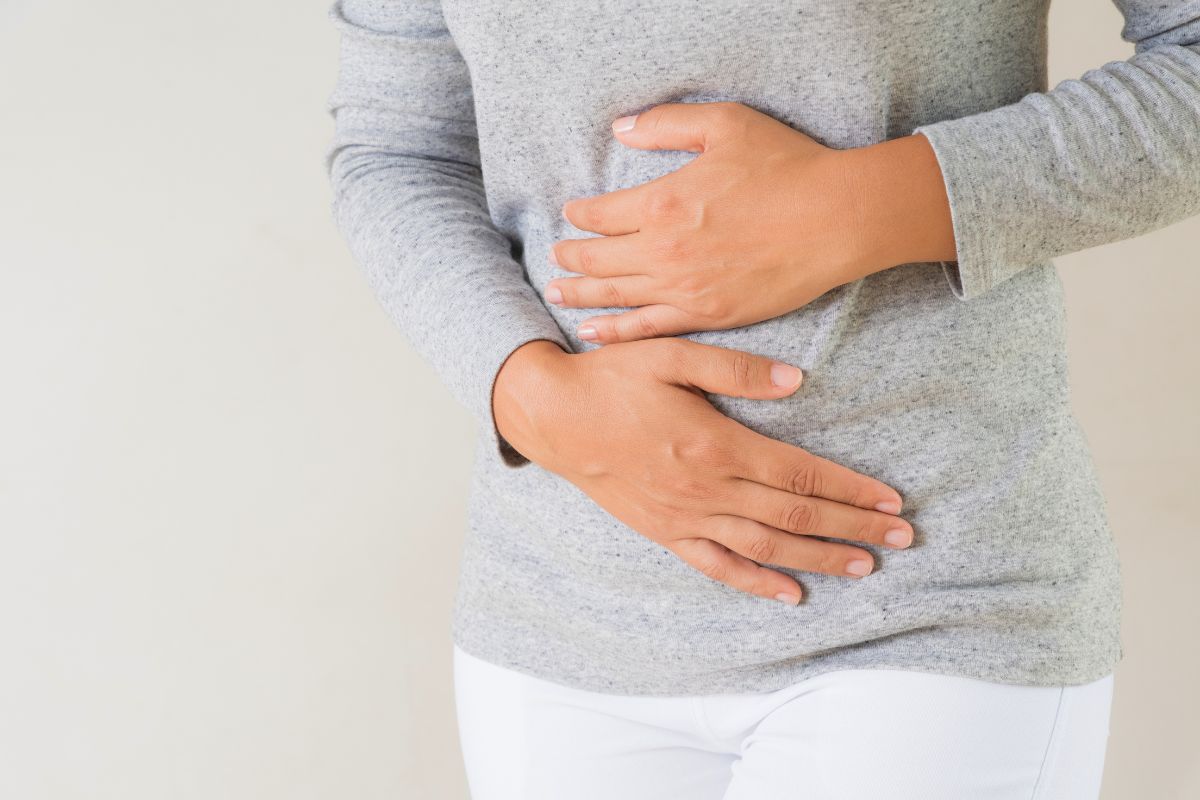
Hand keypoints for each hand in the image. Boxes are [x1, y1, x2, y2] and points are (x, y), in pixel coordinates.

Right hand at [492, 338, 912, 603]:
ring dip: (819, 559)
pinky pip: (718, 566)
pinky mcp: (665, 533)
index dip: (850, 489)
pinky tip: (791, 595)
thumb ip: (735, 368)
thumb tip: (797, 381)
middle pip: (795, 516)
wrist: (552, 417)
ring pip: (766, 547)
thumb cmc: (611, 380)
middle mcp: (706, 490)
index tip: (891, 499)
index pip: (800, 475)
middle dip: (854, 527)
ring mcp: (685, 517)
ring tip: (866, 566)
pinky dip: (757, 583)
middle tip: (903, 537)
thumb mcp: (670, 354)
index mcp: (716, 444)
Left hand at [545, 101, 954, 343]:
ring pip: (615, 296)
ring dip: (581, 294)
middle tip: (554, 255)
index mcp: (662, 202)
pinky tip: (594, 332)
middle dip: (571, 255)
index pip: (601, 213)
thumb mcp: (725, 124)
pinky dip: (616, 332)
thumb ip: (666, 124)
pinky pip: (648, 328)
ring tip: (557, 293)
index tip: (571, 213)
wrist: (836, 219)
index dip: (580, 214)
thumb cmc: (786, 166)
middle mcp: (663, 250)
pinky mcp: (708, 315)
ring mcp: (684, 288)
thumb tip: (620, 128)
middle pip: (599, 257)